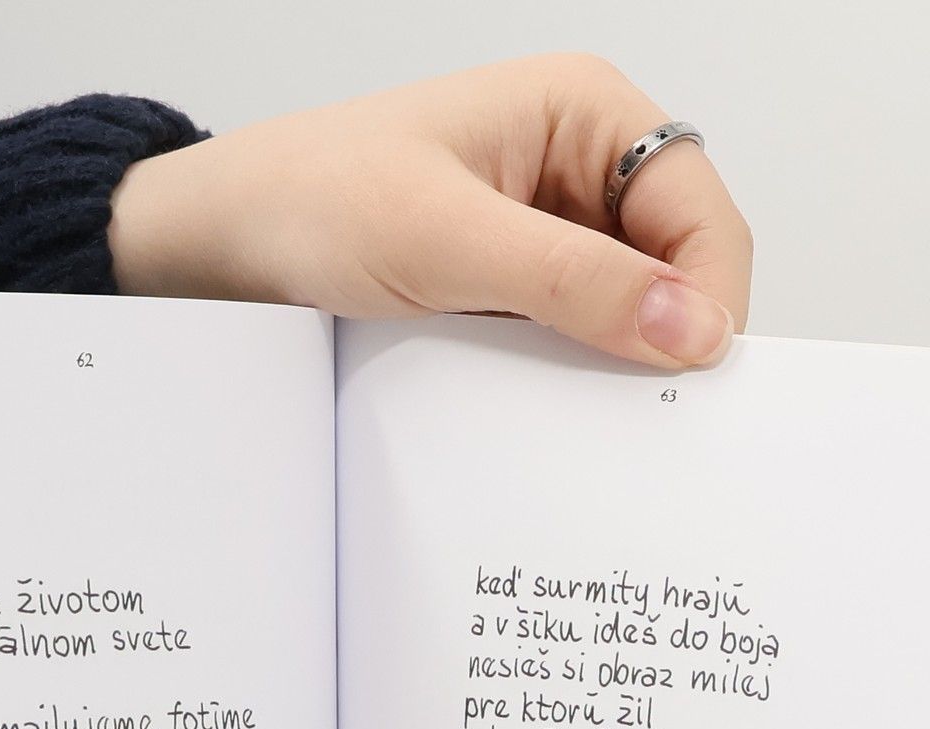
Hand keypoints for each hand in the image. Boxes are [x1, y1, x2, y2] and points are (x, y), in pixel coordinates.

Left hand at [110, 54, 752, 370]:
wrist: (218, 243)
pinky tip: (545, 406)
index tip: (689, 376)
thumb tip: (693, 328)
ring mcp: (547, 228)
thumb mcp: (448, 243)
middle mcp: (579, 164)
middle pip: (678, 264)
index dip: (710, 295)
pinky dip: (570, 375)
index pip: (701, 211)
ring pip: (630, 310)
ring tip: (582, 413)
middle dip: (668, 336)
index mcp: (584, 111)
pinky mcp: (513, 284)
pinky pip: (573, 336)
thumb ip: (575, 284)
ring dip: (615, 363)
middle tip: (642, 416)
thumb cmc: (311, 203)